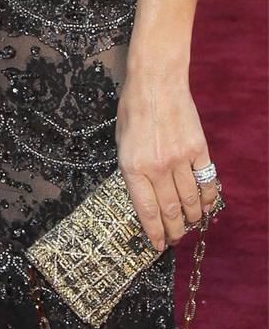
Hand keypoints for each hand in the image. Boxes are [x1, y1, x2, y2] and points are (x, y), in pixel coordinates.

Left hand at [116, 76, 217, 250]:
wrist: (156, 83)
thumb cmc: (132, 112)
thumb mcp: (120, 145)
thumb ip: (132, 172)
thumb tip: (144, 195)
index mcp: (132, 168)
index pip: (147, 211)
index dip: (154, 232)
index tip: (157, 245)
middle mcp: (157, 168)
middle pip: (170, 210)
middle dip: (173, 230)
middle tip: (174, 240)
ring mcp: (180, 159)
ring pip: (190, 200)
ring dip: (192, 218)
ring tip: (190, 226)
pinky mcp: (199, 149)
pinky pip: (206, 180)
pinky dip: (208, 197)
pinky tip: (206, 207)